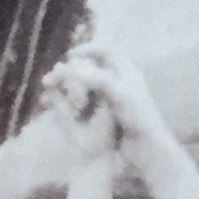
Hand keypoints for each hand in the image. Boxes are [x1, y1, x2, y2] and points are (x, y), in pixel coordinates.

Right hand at [48, 47, 172, 163]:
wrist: (146, 148)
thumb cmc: (137, 118)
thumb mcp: (120, 96)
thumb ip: (99, 80)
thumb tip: (74, 68)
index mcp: (126, 72)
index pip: (105, 51)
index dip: (87, 49)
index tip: (69, 56)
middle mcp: (119, 81)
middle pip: (92, 67)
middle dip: (71, 71)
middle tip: (53, 78)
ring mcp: (113, 98)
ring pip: (86, 85)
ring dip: (69, 86)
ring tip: (51, 93)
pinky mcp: (108, 114)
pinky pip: (86, 101)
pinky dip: (71, 101)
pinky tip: (60, 107)